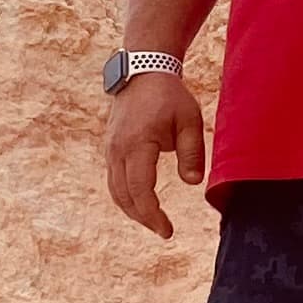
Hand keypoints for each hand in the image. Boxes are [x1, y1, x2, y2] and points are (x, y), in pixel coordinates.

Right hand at [104, 68, 206, 236]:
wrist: (143, 72)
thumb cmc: (170, 96)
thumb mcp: (190, 121)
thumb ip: (192, 153)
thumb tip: (192, 183)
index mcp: (138, 143)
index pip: (140, 190)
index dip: (152, 215)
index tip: (167, 231)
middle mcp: (118, 149)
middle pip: (124, 196)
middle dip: (143, 217)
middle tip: (164, 231)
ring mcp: (110, 149)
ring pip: (115, 190)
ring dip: (133, 210)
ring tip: (154, 221)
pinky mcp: (110, 148)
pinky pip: (113, 180)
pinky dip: (126, 196)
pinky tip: (141, 203)